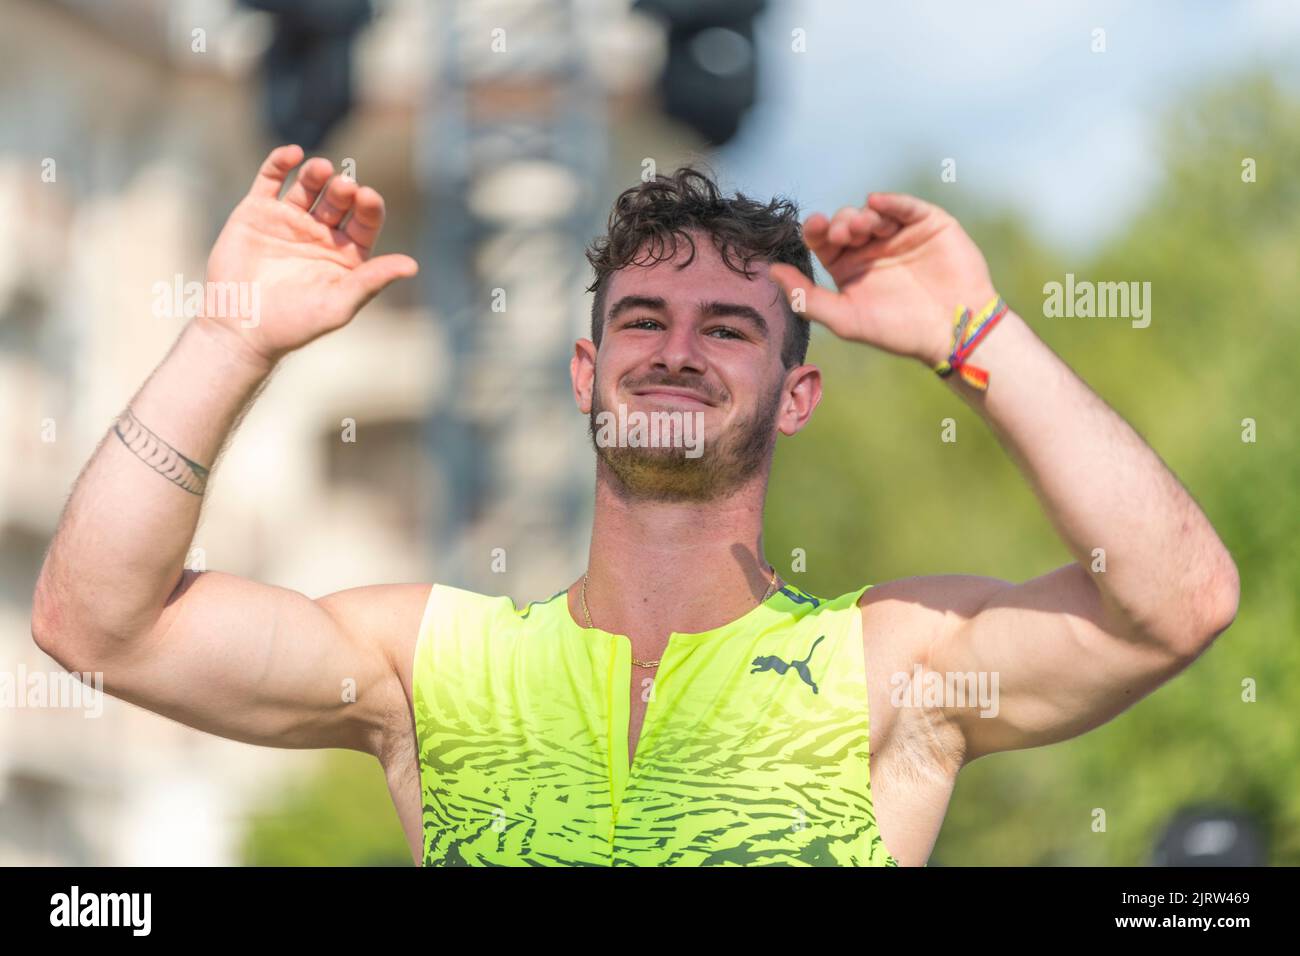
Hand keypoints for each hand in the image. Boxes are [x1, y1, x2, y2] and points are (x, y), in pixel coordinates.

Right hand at [202, 145, 418, 364]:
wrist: (240, 328)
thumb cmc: (294, 324)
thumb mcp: (339, 304)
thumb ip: (372, 281)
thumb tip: (413, 265)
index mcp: (346, 253)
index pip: (365, 221)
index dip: (370, 207)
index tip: (368, 198)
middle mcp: (321, 233)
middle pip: (338, 200)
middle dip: (343, 190)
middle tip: (344, 186)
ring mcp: (289, 220)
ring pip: (308, 186)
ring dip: (317, 173)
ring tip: (322, 169)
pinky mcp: (257, 211)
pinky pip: (270, 179)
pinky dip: (280, 162)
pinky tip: (292, 153)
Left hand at [769, 193, 996, 365]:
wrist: (951, 331)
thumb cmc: (897, 331)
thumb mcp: (845, 318)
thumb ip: (807, 297)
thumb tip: (770, 272)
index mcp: (847, 266)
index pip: (822, 240)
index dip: (815, 229)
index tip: (814, 226)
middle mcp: (870, 247)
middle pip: (844, 222)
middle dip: (840, 223)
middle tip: (843, 232)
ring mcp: (898, 233)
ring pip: (872, 212)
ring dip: (863, 216)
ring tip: (863, 227)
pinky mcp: (927, 224)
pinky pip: (905, 206)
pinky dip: (891, 202)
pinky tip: (877, 203)